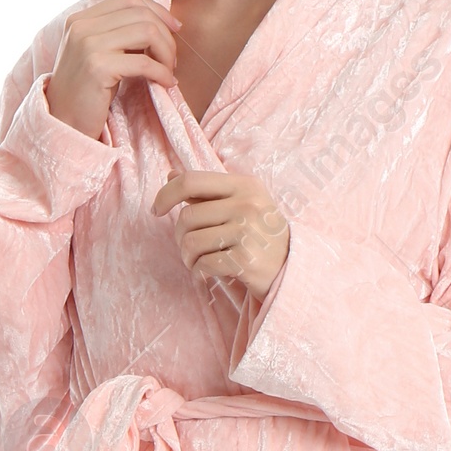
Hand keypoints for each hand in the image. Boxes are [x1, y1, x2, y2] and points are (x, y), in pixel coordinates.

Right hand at [45, 0, 182, 141]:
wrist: (64, 124)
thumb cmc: (87, 93)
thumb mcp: (99, 54)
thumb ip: (119, 35)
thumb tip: (160, 23)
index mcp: (81, 19)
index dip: (157, 11)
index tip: (174, 29)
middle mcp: (82, 26)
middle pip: (141, 14)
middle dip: (166, 36)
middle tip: (172, 60)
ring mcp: (88, 45)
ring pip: (147, 32)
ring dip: (167, 53)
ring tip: (169, 71)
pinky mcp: (98, 67)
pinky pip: (144, 62)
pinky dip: (162, 72)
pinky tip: (166, 83)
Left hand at [156, 168, 289, 299]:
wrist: (294, 269)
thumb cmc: (262, 235)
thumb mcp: (243, 204)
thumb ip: (207, 192)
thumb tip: (170, 176)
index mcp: (245, 185)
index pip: (192, 181)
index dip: (166, 194)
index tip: (156, 209)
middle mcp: (247, 204)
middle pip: (187, 216)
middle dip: (179, 237)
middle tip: (188, 249)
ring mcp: (247, 232)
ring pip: (191, 242)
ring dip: (188, 258)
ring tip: (197, 263)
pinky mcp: (245, 260)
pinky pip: (204, 264)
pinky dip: (199, 272)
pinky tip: (207, 274)